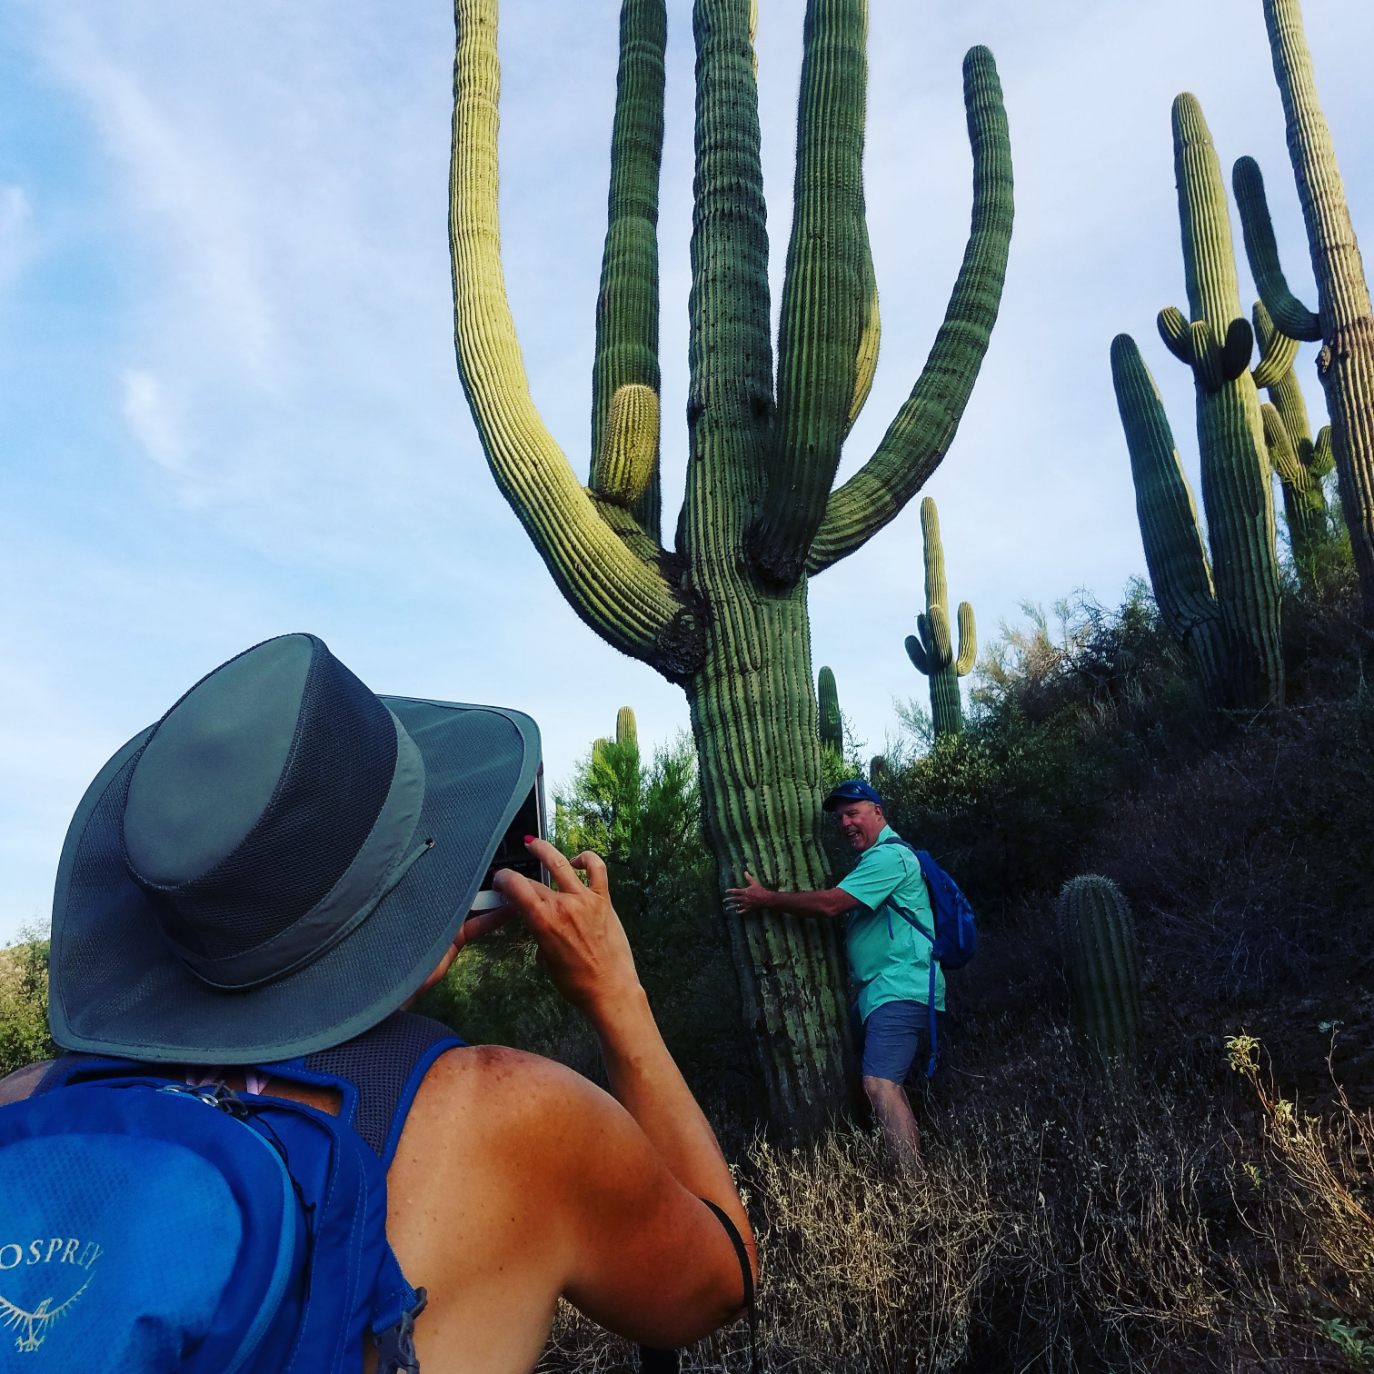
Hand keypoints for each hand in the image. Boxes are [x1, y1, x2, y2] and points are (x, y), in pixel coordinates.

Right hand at [492, 838, 641, 1017]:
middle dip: (520, 879)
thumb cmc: (575, 982)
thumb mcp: (544, 959)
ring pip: (561, 864)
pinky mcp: (604, 900)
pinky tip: (576, 861)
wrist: (610, 989)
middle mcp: (563, 904)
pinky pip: (597, 870)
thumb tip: (536, 918)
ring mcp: (585, 899)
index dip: (503, 879)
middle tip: (513, 879)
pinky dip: (586, 859)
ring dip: (544, 850)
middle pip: (534, 881)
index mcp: (543, 921)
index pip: (516, 887)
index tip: (499, 879)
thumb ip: (538, 932)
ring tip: (534, 844)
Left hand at [724, 871, 771, 915]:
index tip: (726, 891)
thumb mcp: (754, 883)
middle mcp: (744, 898)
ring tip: (727, 908)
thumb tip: (745, 872)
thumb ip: (749, 878)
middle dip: (728, 900)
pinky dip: (739, 911)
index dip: (730, 891)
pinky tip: (737, 911)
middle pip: (734, 899)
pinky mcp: (749, 909)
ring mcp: (746, 904)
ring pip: (737, 906)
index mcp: (744, 892)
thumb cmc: (761, 890)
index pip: (735, 891)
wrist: (766, 899)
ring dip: (731, 907)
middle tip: (724, 901)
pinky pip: (743, 911)